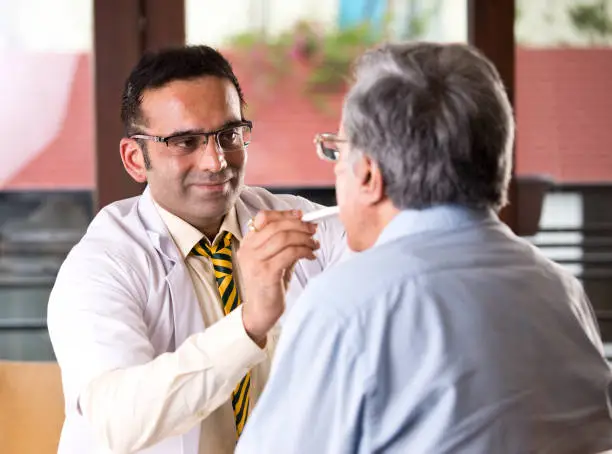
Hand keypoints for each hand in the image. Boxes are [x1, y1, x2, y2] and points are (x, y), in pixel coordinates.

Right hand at [238, 210, 318, 345]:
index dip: (285, 214)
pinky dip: (304, 251)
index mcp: (248, 243)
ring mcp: (255, 261)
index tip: (302, 215)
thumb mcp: (274, 260)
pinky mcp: (266, 272)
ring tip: (314, 245)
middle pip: (277, 226)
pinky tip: (310, 256)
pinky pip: (290, 253)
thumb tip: (304, 227)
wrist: (260, 312)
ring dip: (304, 238)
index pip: (264, 218)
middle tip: (313, 230)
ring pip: (284, 238)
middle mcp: (248, 249)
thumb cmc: (268, 286)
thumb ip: (284, 244)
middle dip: (299, 225)